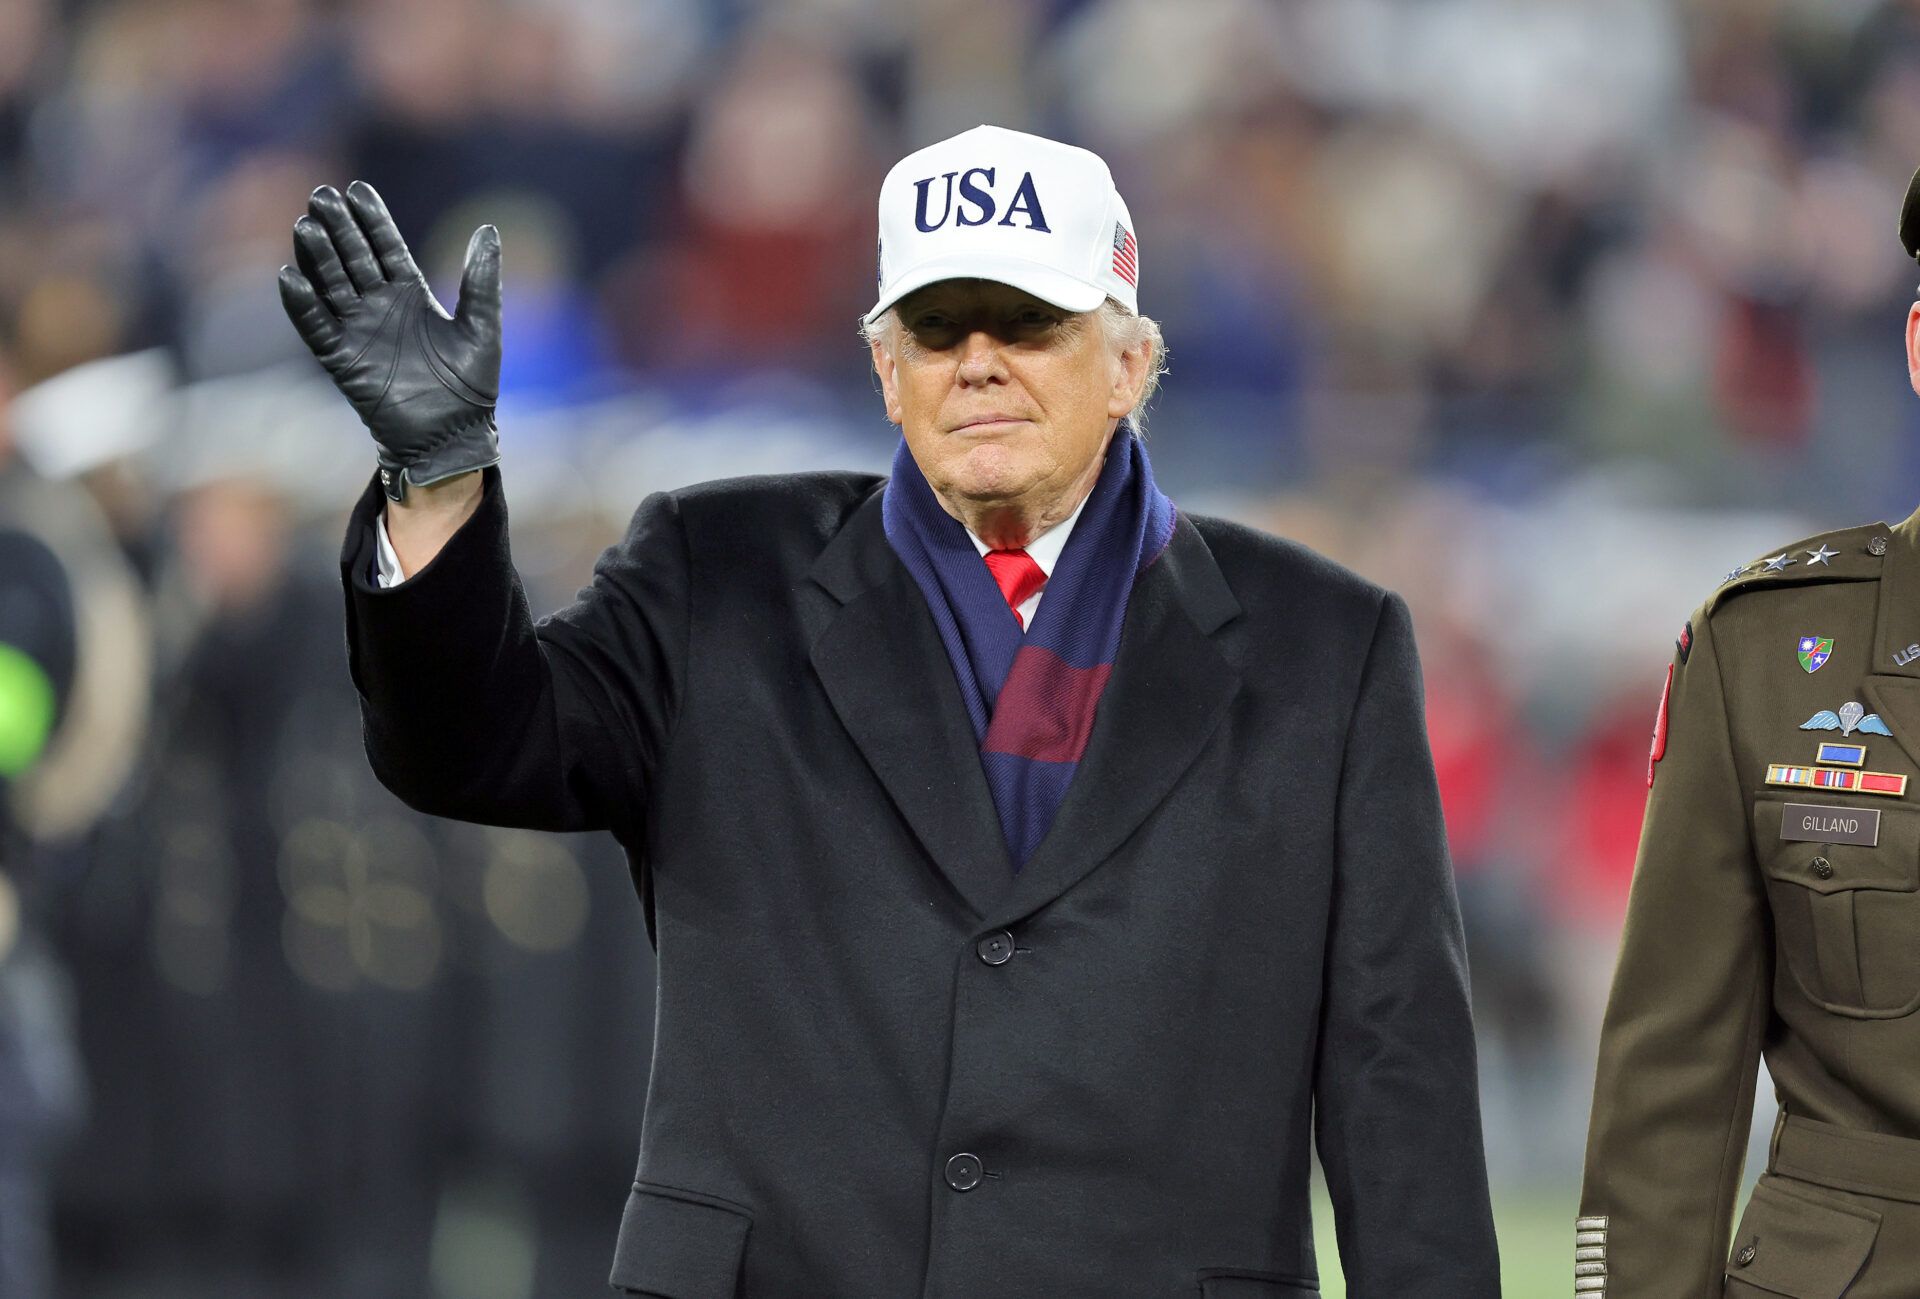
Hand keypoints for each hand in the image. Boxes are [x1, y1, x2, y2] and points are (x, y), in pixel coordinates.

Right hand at [278, 180, 501, 501]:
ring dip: (318, 257)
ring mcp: (358, 331)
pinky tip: (291, 276)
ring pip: (332, 285)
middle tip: (322, 196)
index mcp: (411, 294)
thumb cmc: (471, 385)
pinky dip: (302, 304)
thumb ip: (481, 280)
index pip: (385, 247)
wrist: (452, 436)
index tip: (356, 189)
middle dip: (338, 228)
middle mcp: (379, 307)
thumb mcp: (482, 326)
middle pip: (353, 258)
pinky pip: (317, 327)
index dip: (371, 219)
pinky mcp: (343, 360)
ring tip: (305, 226)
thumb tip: (488, 229)